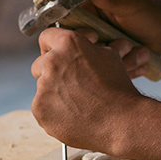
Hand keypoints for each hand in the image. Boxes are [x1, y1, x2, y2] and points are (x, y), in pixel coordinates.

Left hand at [30, 26, 146, 153]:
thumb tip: (88, 45)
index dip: (53, 46)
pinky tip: (70, 116)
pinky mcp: (39, 109)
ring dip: (53, 92)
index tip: (59, 55)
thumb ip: (89, 49)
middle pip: (40, 64)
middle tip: (68, 82)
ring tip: (74, 103)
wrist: (121, 122)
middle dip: (51, 72)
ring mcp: (43, 86)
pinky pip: (41, 107)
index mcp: (68, 44)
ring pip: (41, 87)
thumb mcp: (109, 57)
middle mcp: (51, 61)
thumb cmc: (118, 88)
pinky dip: (52, 111)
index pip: (47, 37)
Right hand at [81, 0, 160, 76]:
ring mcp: (97, 51)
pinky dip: (127, 70)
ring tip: (141, 50)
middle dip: (105, 52)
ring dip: (122, 62)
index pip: (67, 27)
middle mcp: (87, 33)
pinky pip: (109, 75)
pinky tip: (141, 60)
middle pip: (79, 51)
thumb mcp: (128, 4)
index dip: (78, 36)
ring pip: (96, 66)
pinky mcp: (107, 66)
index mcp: (85, 14)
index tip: (97, 38)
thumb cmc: (148, 13)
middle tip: (128, 44)